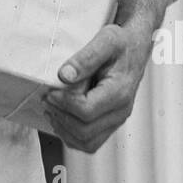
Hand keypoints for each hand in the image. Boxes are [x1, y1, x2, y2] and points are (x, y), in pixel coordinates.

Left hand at [43, 21, 153, 153]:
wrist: (135, 48)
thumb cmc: (122, 43)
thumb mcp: (106, 40)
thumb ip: (85, 57)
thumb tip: (64, 76)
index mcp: (120, 92)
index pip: (86, 111)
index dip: (63, 104)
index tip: (50, 91)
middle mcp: (121, 111)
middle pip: (84, 131)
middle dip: (60, 116)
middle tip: (47, 98)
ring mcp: (116, 120)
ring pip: (86, 143)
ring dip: (63, 129)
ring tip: (52, 108)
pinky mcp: (109, 124)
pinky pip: (88, 143)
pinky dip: (70, 135)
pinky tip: (61, 116)